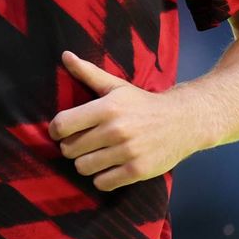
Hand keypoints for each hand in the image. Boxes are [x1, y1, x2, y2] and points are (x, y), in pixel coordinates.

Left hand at [48, 51, 203, 191]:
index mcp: (107, 107)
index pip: (63, 124)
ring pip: (83, 167)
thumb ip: (88, 73)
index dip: (56, 130)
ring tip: (94, 155)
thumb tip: (65, 55)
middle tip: (81, 142)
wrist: (182, 121)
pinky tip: (109, 167)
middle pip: (70, 149)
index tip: (61, 131)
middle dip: (70, 147)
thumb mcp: (116, 86)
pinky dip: (102, 178)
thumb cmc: (142, 103)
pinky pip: (103, 183)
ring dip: (85, 163)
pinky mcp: (137, 171)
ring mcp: (127, 152)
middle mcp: (115, 130)